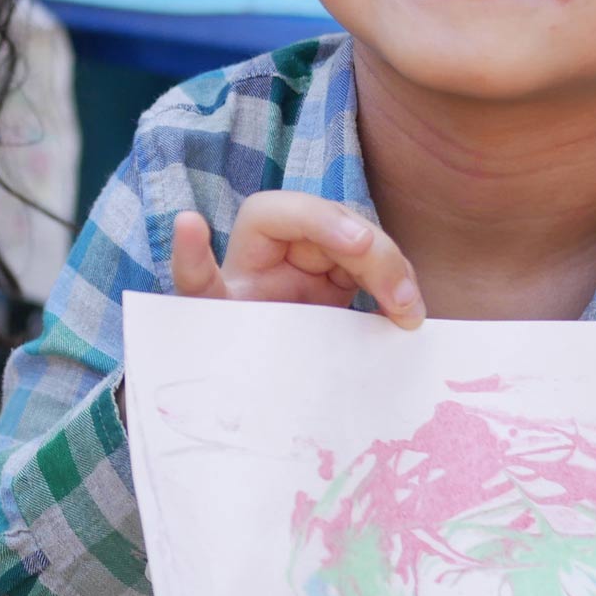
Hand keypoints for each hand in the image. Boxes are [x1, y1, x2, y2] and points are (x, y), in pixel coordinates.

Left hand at [167, 193, 423, 327]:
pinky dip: (399, 292)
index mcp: (254, 239)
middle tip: (399, 298)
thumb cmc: (217, 341)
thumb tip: (186, 218)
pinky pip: (381, 275)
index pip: (287, 211)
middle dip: (376, 254)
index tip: (359, 246)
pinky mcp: (345, 284)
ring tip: (410, 314)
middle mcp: (290, 241)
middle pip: (341, 226)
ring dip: (396, 273)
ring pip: (370, 248)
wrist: (243, 384)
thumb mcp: (204, 312)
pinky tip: (410, 318)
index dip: (326, 221)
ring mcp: (322, 261)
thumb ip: (193, 270)